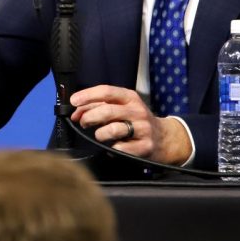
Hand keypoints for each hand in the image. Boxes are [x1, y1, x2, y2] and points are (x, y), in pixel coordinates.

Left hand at [70, 84, 191, 164]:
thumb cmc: (137, 121)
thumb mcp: (122, 108)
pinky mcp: (145, 147)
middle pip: (107, 110)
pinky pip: (121, 149)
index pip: (106, 91)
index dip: (87, 95)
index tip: (73, 101)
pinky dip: (112, 149)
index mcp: (130, 98)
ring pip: (113, 130)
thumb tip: (76, 111)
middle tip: (83, 122)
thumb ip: (98, 107)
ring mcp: (142, 129)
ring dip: (100, 134)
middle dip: (89, 116)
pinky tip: (114, 147)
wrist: (165, 139)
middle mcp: (137, 111)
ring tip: (100, 135)